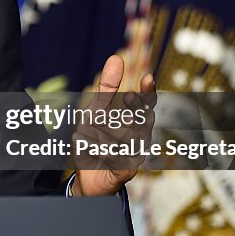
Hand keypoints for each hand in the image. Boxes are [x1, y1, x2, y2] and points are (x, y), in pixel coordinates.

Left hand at [71, 55, 155, 196]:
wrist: (86, 177)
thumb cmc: (94, 142)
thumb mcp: (95, 111)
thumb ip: (107, 88)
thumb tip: (117, 58)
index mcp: (133, 121)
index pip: (145, 104)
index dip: (148, 92)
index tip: (148, 78)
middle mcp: (138, 136)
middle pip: (145, 119)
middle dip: (137, 108)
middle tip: (127, 98)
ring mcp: (135, 154)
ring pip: (132, 137)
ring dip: (112, 131)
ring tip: (96, 130)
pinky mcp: (128, 171)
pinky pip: (122, 157)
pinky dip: (110, 151)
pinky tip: (101, 151)